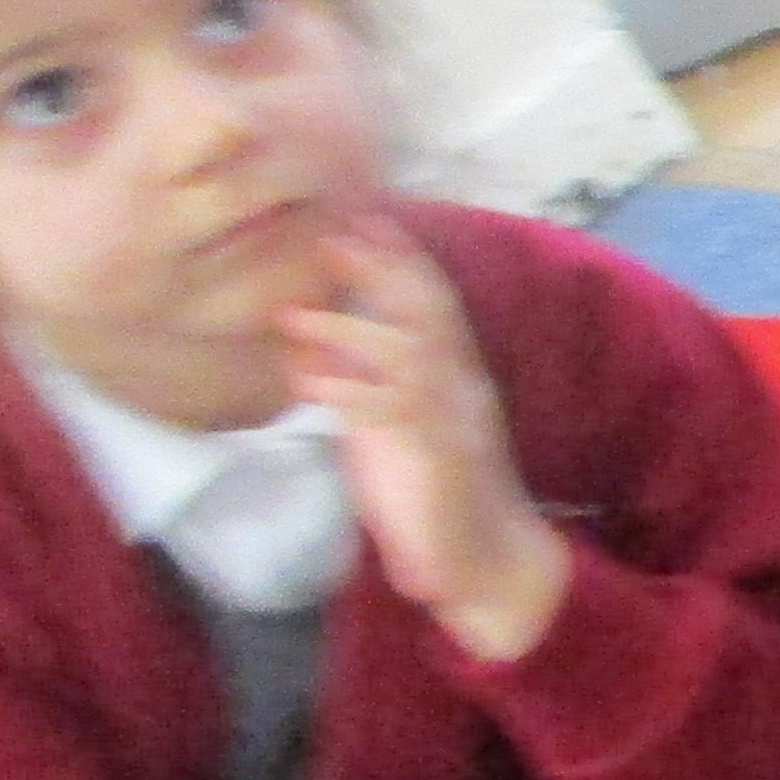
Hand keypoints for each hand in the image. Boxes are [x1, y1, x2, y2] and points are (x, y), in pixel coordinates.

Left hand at [279, 214, 565, 662]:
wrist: (488, 563)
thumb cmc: (435, 495)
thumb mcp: (395, 427)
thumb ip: (365, 385)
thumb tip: (313, 347)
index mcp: (455, 378)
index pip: (435, 303)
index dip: (402, 258)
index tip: (363, 216)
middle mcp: (461, 389)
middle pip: (430, 312)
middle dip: (384, 270)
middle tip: (332, 235)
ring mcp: (453, 421)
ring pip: (409, 355)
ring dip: (349, 330)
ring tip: (291, 314)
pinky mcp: (436, 459)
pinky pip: (392, 412)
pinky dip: (346, 391)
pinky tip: (306, 380)